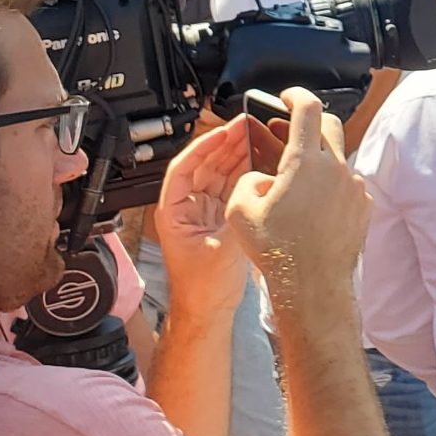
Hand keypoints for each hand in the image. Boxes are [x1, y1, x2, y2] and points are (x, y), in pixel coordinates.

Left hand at [154, 116, 256, 315]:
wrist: (208, 311)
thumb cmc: (202, 287)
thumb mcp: (223, 248)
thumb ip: (240, 216)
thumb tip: (256, 188)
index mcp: (174, 211)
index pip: (184, 167)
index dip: (205, 147)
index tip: (224, 132)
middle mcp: (187, 207)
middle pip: (204, 165)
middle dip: (226, 143)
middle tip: (248, 124)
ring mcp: (205, 211)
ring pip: (220, 173)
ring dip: (238, 154)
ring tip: (257, 135)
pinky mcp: (221, 218)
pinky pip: (233, 187)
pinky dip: (246, 173)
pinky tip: (261, 162)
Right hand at [227, 88, 370, 304]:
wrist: (312, 285)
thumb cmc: (277, 250)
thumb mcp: (241, 210)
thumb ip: (247, 181)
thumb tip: (261, 177)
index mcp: (304, 163)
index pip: (307, 109)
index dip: (296, 95)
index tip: (287, 96)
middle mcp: (335, 169)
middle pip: (329, 126)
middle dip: (309, 122)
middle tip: (292, 132)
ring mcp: (353, 187)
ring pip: (338, 158)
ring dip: (319, 160)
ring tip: (297, 182)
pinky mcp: (363, 205)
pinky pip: (346, 184)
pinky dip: (331, 185)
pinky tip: (313, 207)